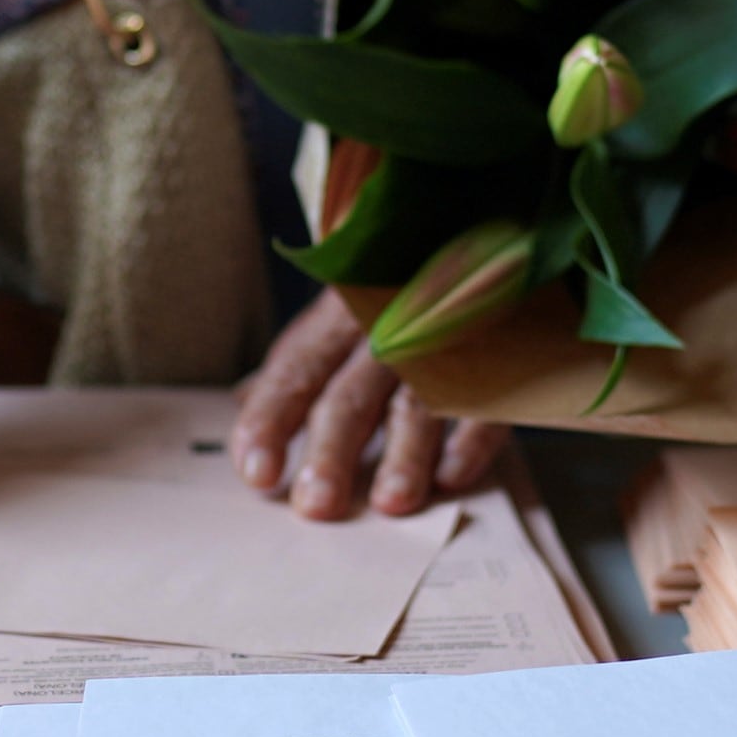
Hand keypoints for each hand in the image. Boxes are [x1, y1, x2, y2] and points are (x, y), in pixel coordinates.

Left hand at [233, 289, 512, 520]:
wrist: (475, 229)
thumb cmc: (392, 290)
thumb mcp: (337, 313)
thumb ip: (297, 363)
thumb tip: (242, 401)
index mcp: (335, 317)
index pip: (294, 371)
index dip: (271, 421)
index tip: (256, 474)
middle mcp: (383, 327)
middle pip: (350, 394)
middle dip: (332, 451)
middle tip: (315, 506)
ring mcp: (442, 340)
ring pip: (418, 401)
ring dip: (404, 454)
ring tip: (390, 503)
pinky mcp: (495, 354)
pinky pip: (483, 397)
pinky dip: (469, 438)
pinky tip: (452, 477)